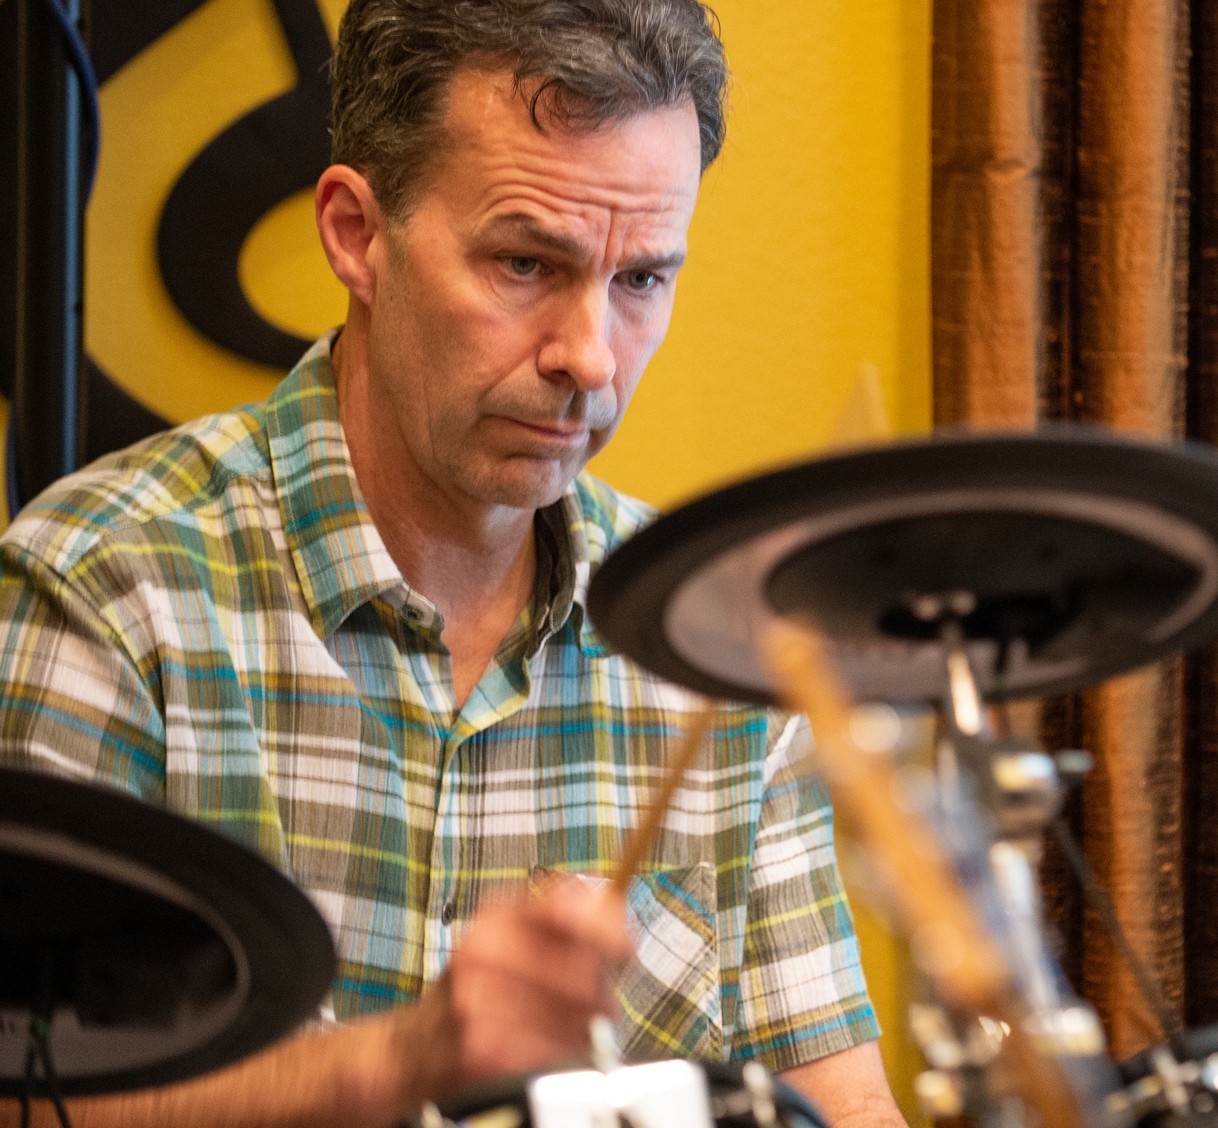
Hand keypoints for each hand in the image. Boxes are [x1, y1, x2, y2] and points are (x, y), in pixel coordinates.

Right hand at [405, 878, 633, 1099]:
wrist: (413, 1048)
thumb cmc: (475, 992)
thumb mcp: (508, 939)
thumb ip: (563, 919)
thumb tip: (615, 907)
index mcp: (496, 917)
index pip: (567, 907)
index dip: (607, 929)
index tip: (623, 950)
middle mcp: (484, 950)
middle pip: (584, 972)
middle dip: (600, 996)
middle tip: (590, 1008)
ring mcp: (480, 1001)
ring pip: (577, 1018)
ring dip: (583, 1033)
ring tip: (564, 1033)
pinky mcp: (482, 1051)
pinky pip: (556, 1055)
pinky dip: (560, 1060)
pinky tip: (545, 1055)